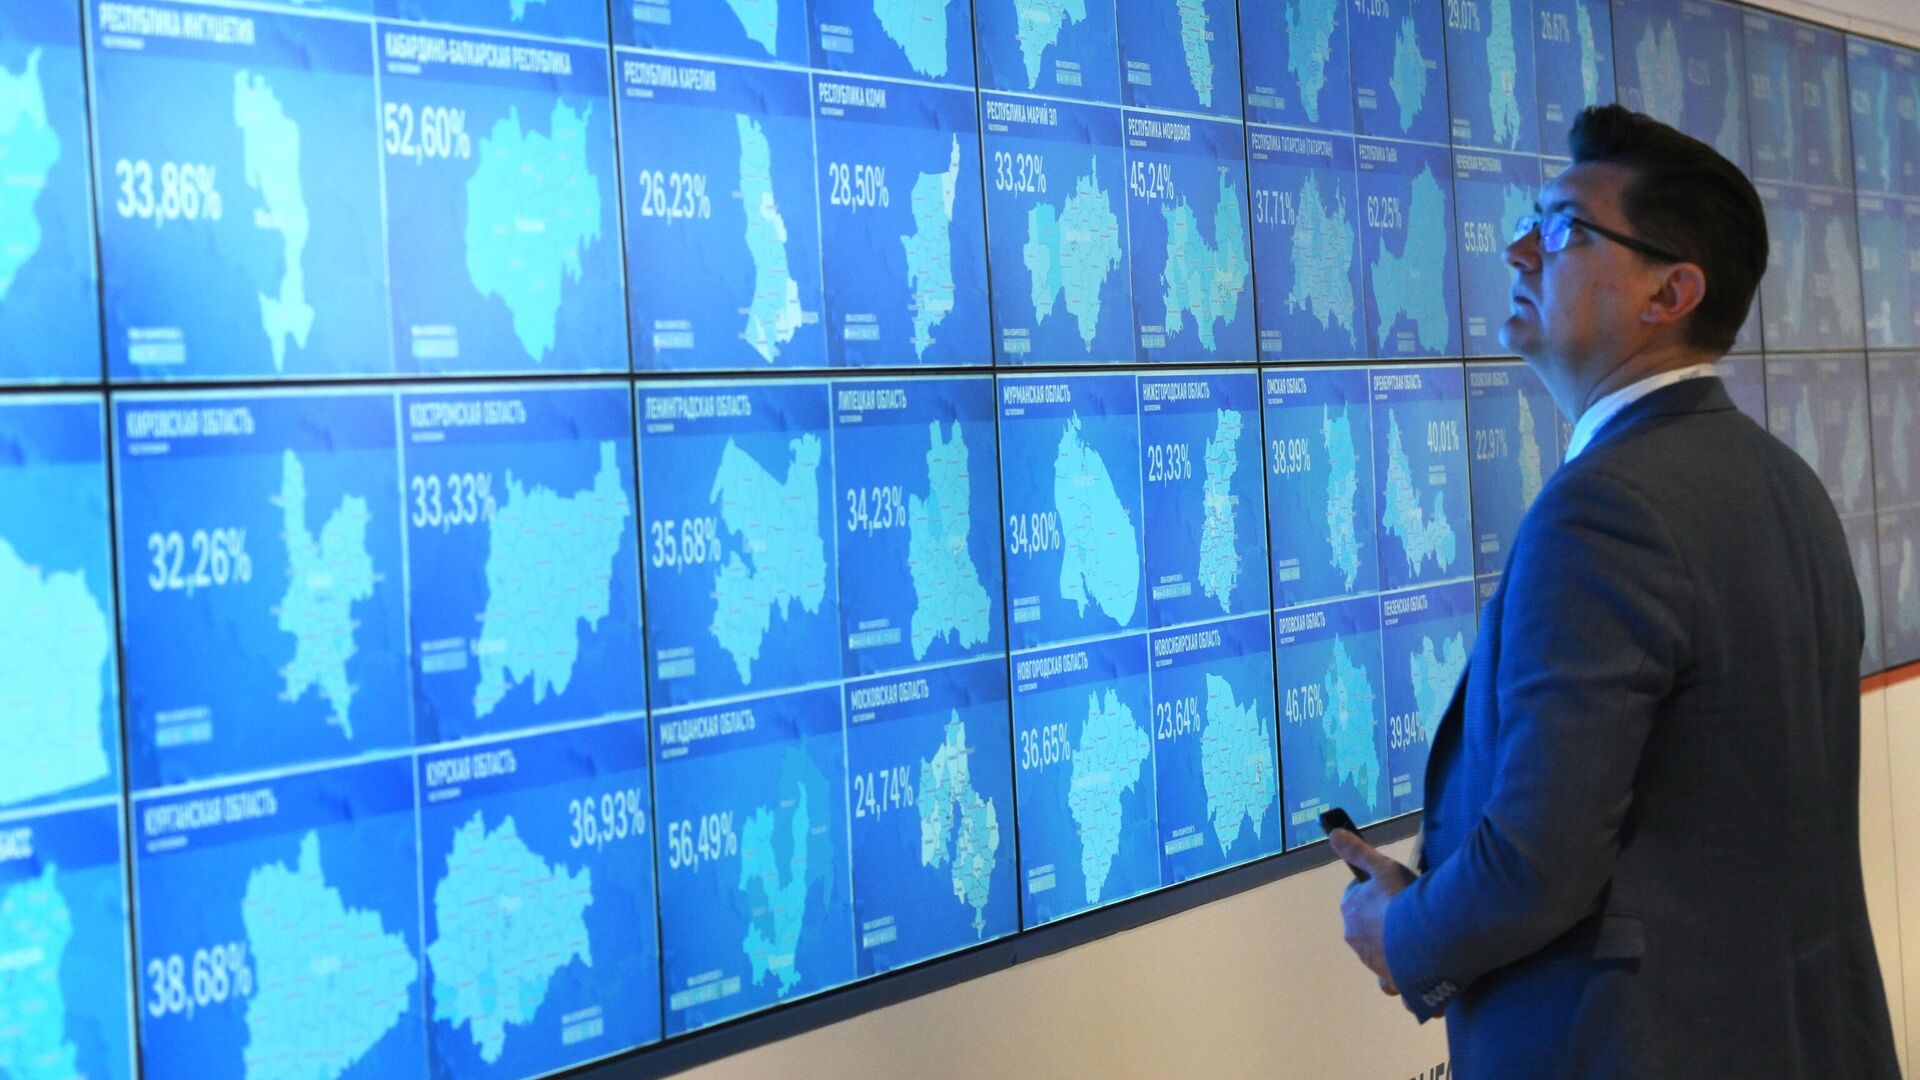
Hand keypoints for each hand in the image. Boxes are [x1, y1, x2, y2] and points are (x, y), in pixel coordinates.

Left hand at [1329, 828, 1416, 996]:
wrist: (1426, 935)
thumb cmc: (1403, 897)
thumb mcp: (1382, 866)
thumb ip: (1357, 852)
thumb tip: (1333, 834)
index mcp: (1351, 913)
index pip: (1355, 902)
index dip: (1373, 896)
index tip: (1391, 892)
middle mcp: (1356, 941)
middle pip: (1367, 931)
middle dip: (1383, 925)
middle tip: (1408, 917)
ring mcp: (1375, 964)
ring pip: (1381, 959)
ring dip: (1394, 954)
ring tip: (1418, 945)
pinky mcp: (1396, 983)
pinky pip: (1399, 987)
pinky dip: (1407, 985)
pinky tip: (1421, 980)